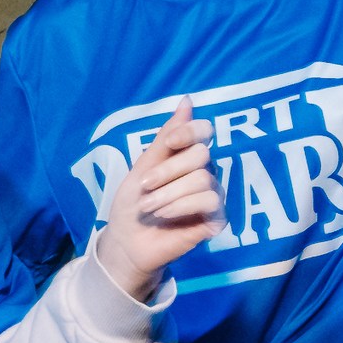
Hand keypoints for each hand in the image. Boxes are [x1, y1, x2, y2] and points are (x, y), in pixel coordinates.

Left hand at [98, 98, 224, 299]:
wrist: (126, 242)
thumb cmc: (132, 203)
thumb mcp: (143, 166)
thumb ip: (166, 137)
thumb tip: (187, 101)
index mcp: (185, 157)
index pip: (203, 132)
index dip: (189, 132)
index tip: (167, 144)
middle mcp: (203, 173)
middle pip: (200, 156)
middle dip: (167, 171)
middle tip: (144, 187)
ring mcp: (211, 196)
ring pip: (203, 180)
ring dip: (169, 193)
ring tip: (150, 207)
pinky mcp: (215, 219)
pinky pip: (210, 201)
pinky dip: (182, 206)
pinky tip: (165, 215)